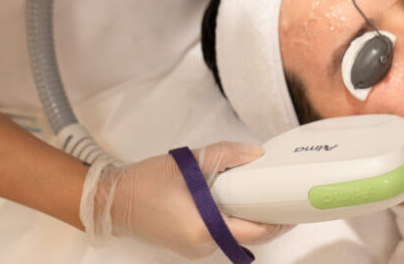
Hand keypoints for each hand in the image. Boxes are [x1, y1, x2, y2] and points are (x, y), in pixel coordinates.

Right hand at [80, 141, 288, 258]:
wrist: (109, 200)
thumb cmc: (146, 183)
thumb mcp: (188, 163)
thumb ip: (226, 155)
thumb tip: (257, 154)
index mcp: (205, 230)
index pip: (255, 231)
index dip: (278, 220)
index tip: (295, 205)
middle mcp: (203, 246)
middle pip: (246, 234)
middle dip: (267, 217)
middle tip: (283, 195)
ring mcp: (194, 248)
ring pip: (233, 233)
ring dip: (249, 217)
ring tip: (264, 193)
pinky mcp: (187, 244)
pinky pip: (218, 232)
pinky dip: (232, 218)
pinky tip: (237, 199)